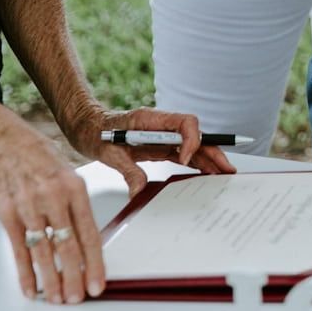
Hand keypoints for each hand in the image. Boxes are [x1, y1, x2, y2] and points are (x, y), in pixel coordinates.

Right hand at [0, 111, 107, 303]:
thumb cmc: (37, 154)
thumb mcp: (68, 171)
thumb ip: (76, 203)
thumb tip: (88, 238)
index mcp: (75, 188)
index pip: (89, 233)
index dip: (94, 263)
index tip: (99, 283)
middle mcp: (53, 199)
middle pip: (68, 248)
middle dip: (75, 278)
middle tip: (79, 298)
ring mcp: (28, 208)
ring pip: (43, 253)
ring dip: (51, 281)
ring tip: (59, 299)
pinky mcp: (6, 215)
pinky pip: (18, 250)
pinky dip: (25, 273)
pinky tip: (31, 289)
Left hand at [63, 106, 236, 197]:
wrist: (86, 128)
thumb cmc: (95, 132)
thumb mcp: (107, 152)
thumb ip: (127, 169)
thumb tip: (139, 190)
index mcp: (151, 119)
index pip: (185, 122)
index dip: (191, 140)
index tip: (184, 159)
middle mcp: (162, 126)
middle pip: (196, 135)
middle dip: (212, 150)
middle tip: (225, 168)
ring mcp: (163, 136)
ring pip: (193, 145)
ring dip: (209, 158)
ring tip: (223, 173)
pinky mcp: (160, 146)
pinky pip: (183, 153)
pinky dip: (196, 163)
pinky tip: (206, 173)